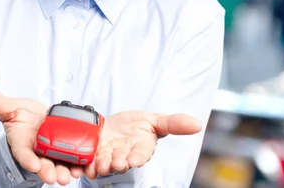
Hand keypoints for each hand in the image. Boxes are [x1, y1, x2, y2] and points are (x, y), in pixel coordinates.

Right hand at [0, 90, 84, 184]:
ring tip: (68, 177)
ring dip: (63, 172)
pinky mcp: (66, 153)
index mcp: (22, 143)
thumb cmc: (24, 117)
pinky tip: (83, 167)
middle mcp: (37, 152)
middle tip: (54, 177)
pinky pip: (72, 161)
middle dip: (47, 171)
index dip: (27, 159)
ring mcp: (52, 154)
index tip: (33, 165)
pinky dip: (77, 166)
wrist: (42, 119)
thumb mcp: (10, 107)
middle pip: (41, 164)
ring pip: (57, 165)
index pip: (23, 153)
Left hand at [84, 110, 201, 179]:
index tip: (134, 159)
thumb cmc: (135, 124)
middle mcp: (124, 155)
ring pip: (104, 163)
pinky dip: (86, 163)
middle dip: (118, 162)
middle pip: (121, 161)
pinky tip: (85, 163)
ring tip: (100, 161)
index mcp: (140, 148)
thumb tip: (197, 124)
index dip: (138, 157)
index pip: (141, 154)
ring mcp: (107, 156)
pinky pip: (88, 162)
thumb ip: (174, 123)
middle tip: (116, 161)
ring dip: (101, 164)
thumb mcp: (155, 119)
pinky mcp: (93, 155)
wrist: (112, 126)